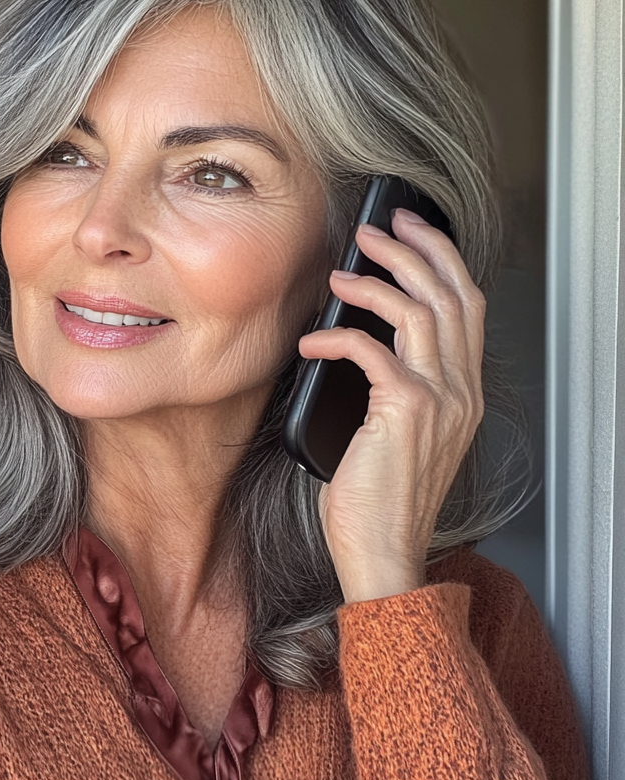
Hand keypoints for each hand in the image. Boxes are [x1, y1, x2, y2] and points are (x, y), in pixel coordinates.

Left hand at [297, 208, 484, 603]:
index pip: (467, 306)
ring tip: (341, 272)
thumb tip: (360, 336)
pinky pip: (370, 350)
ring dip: (376, 281)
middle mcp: (461, 391)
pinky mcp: (404, 412)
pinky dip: (337, 337)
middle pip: (449, 296)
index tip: (412, 231)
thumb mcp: (400, 432)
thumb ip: (397, 384)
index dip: (442, 259)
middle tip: (377, 229)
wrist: (383, 550)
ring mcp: (439, 400)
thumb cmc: (380, 496)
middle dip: (413, 250)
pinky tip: (312, 341)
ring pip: (418, 311)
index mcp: (464, 393)